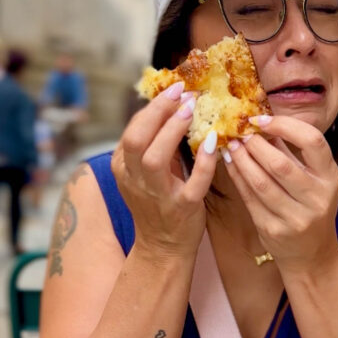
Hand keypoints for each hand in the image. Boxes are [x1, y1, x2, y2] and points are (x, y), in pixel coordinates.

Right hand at [111, 84, 217, 258]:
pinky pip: (193, 183)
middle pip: (136, 140)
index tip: (174, 90)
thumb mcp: (146, 172)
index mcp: (125, 168)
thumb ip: (155, 144)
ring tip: (191, 110)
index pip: (133, 130)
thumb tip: (173, 107)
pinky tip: (212, 142)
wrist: (163, 247)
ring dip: (173, 130)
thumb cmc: (158, 204)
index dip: (153, 107)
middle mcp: (136, 180)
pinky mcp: (182, 208)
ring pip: (154, 159)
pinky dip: (204, 161)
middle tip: (181, 93)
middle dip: (157, 112)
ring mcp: (158, 195)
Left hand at [223, 115, 337, 270]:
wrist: (312, 254)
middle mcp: (317, 198)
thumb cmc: (310, 207)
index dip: (285, 126)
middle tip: (239, 131)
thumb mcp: (314, 180)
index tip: (262, 120)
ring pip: (261, 183)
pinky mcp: (274, 230)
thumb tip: (263, 121)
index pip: (313, 141)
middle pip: (281, 164)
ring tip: (231, 145)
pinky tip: (230, 165)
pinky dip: (237, 178)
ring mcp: (296, 218)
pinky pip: (250, 199)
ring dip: (241, 160)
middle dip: (255, 145)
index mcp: (330, 178)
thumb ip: (292, 152)